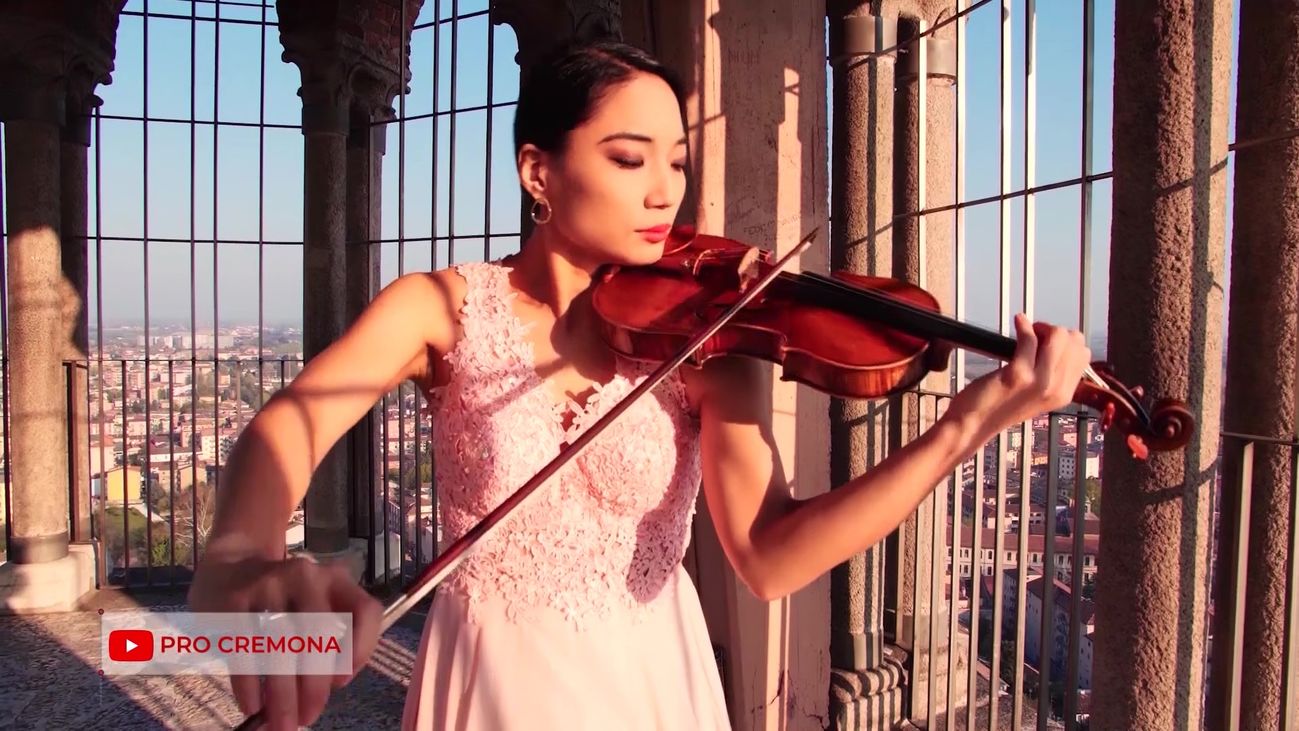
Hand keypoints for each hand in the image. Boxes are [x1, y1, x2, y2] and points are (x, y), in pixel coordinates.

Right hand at [188, 534, 382, 730]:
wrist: (230, 567)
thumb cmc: (284, 599)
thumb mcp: (317, 605)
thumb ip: (333, 639)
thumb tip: (333, 686)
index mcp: (337, 579)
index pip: (365, 610)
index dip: (362, 648)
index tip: (341, 683)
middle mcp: (307, 576)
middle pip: (319, 635)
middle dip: (314, 686)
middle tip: (306, 719)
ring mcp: (269, 584)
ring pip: (281, 646)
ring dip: (282, 694)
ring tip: (281, 723)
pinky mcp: (233, 600)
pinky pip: (245, 648)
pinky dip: (250, 683)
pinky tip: (253, 705)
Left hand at [946, 313, 1091, 437]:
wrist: (973, 424)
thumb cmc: (998, 405)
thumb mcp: (1034, 395)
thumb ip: (1048, 375)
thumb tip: (1053, 342)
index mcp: (1064, 394)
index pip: (1083, 354)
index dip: (1065, 342)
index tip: (1045, 343)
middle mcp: (1057, 389)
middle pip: (1074, 341)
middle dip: (1055, 331)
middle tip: (1035, 336)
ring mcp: (1040, 382)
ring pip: (1058, 336)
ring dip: (1042, 327)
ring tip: (1027, 330)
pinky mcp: (1018, 374)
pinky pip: (1029, 337)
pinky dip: (1024, 325)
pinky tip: (1018, 322)